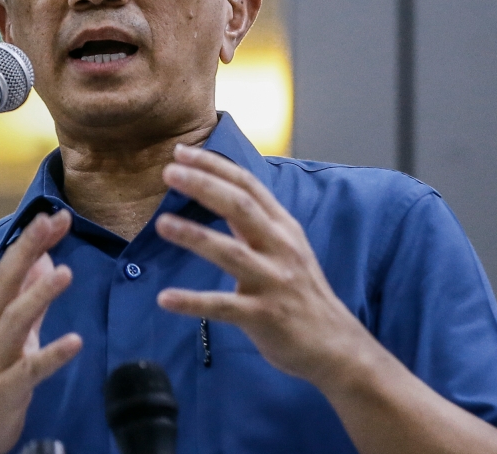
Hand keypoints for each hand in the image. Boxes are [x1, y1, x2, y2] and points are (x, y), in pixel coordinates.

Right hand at [0, 210, 82, 453]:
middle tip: (50, 221)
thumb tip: (45, 258)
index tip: (56, 214)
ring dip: (38, 295)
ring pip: (14, 322)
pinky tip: (75, 341)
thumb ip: (28, 297)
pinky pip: (29, 370)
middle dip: (27, 250)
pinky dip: (51, 354)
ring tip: (65, 272)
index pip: (10, 268)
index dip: (32, 241)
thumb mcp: (10, 331)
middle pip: (5, 283)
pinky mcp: (3, 390)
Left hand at [156, 145, 496, 453]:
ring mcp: (273, 282)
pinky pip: (222, 307)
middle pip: (240, 207)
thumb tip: (218, 191)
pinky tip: (165, 298)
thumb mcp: (285, 248)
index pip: (247, 185)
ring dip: (195, 236)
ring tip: (162, 224)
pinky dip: (192, 301)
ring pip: (231, 252)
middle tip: (170, 172)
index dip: (214, 166)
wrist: (335, 345)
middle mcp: (280, 248)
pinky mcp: (264, 316)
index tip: (181, 151)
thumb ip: (254, 221)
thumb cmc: (302, 293)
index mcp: (283, 228)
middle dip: (204, 185)